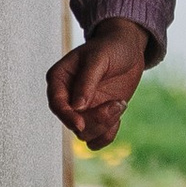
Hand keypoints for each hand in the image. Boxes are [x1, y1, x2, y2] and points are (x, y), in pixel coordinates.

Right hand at [49, 19, 150, 150]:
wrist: (128, 48)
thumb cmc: (110, 47)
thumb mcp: (99, 58)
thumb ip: (87, 81)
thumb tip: (76, 107)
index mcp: (59, 79)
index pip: (56, 104)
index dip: (66, 117)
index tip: (80, 124)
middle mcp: (68, 98)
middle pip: (72, 124)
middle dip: (95, 120)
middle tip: (116, 104)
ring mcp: (82, 110)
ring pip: (85, 134)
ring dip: (105, 124)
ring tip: (120, 103)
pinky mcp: (97, 117)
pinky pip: (98, 139)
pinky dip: (109, 132)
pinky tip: (119, 110)